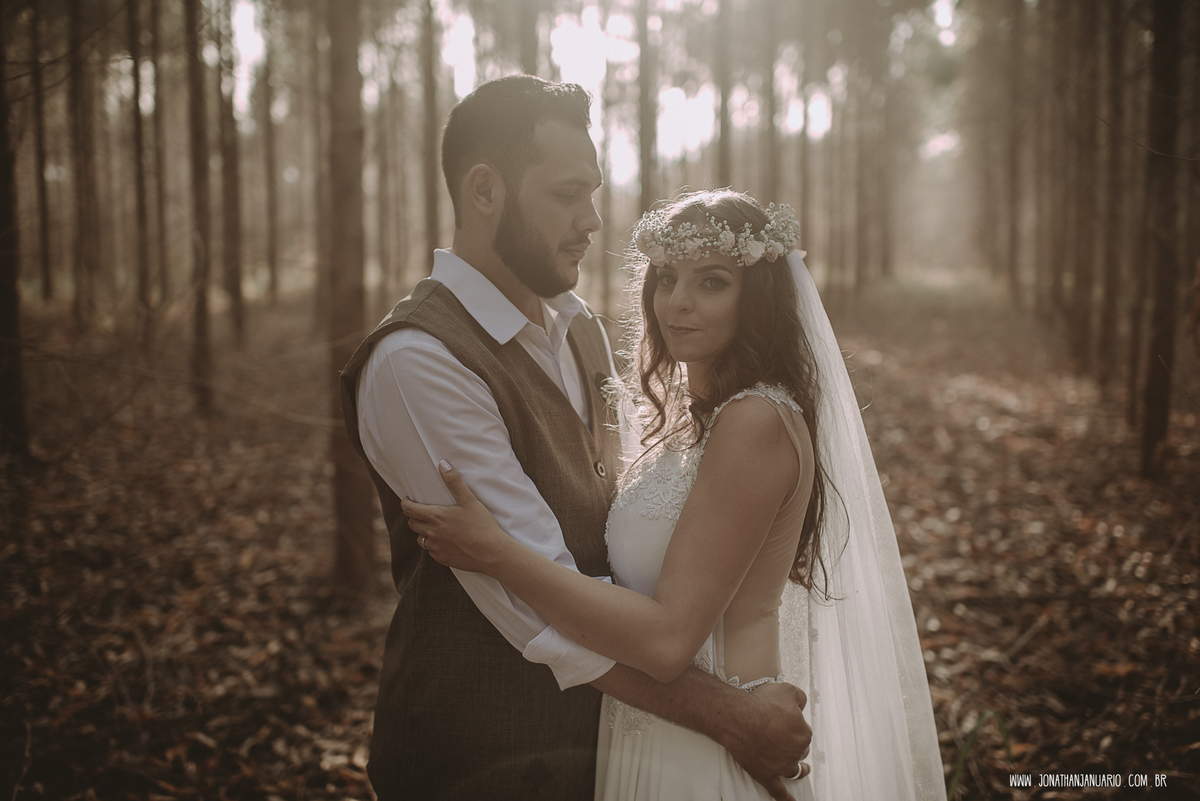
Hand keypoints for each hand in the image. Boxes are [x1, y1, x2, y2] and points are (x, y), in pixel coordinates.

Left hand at [400, 461, 508, 573]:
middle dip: (414, 517)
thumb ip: (454, 481)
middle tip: (422, 512)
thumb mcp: (469, 500)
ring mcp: (436, 548)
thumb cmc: (482, 525)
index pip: (409, 510)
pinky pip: (432, 552)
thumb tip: (443, 464)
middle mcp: (432, 533)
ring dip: (423, 532)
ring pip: (420, 540)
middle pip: (412, 524)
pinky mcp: (443, 559)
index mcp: (436, 517)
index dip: (405, 503)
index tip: (408, 500)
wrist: (491, 552)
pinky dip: (434, 545)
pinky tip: (445, 542)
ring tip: (434, 527)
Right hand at [724, 681, 811, 800]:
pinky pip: (779, 791)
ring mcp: (782, 766)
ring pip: (794, 769)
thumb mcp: (787, 689)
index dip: (794, 725)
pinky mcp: (767, 775)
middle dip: (793, 744)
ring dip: (799, 770)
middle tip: (780, 736)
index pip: (804, 732)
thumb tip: (802, 706)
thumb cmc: (761, 703)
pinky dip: (786, 799)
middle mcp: (796, 751)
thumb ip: (800, 697)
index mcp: (804, 733)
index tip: (784, 720)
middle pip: (800, 750)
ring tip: (802, 770)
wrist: (738, 717)